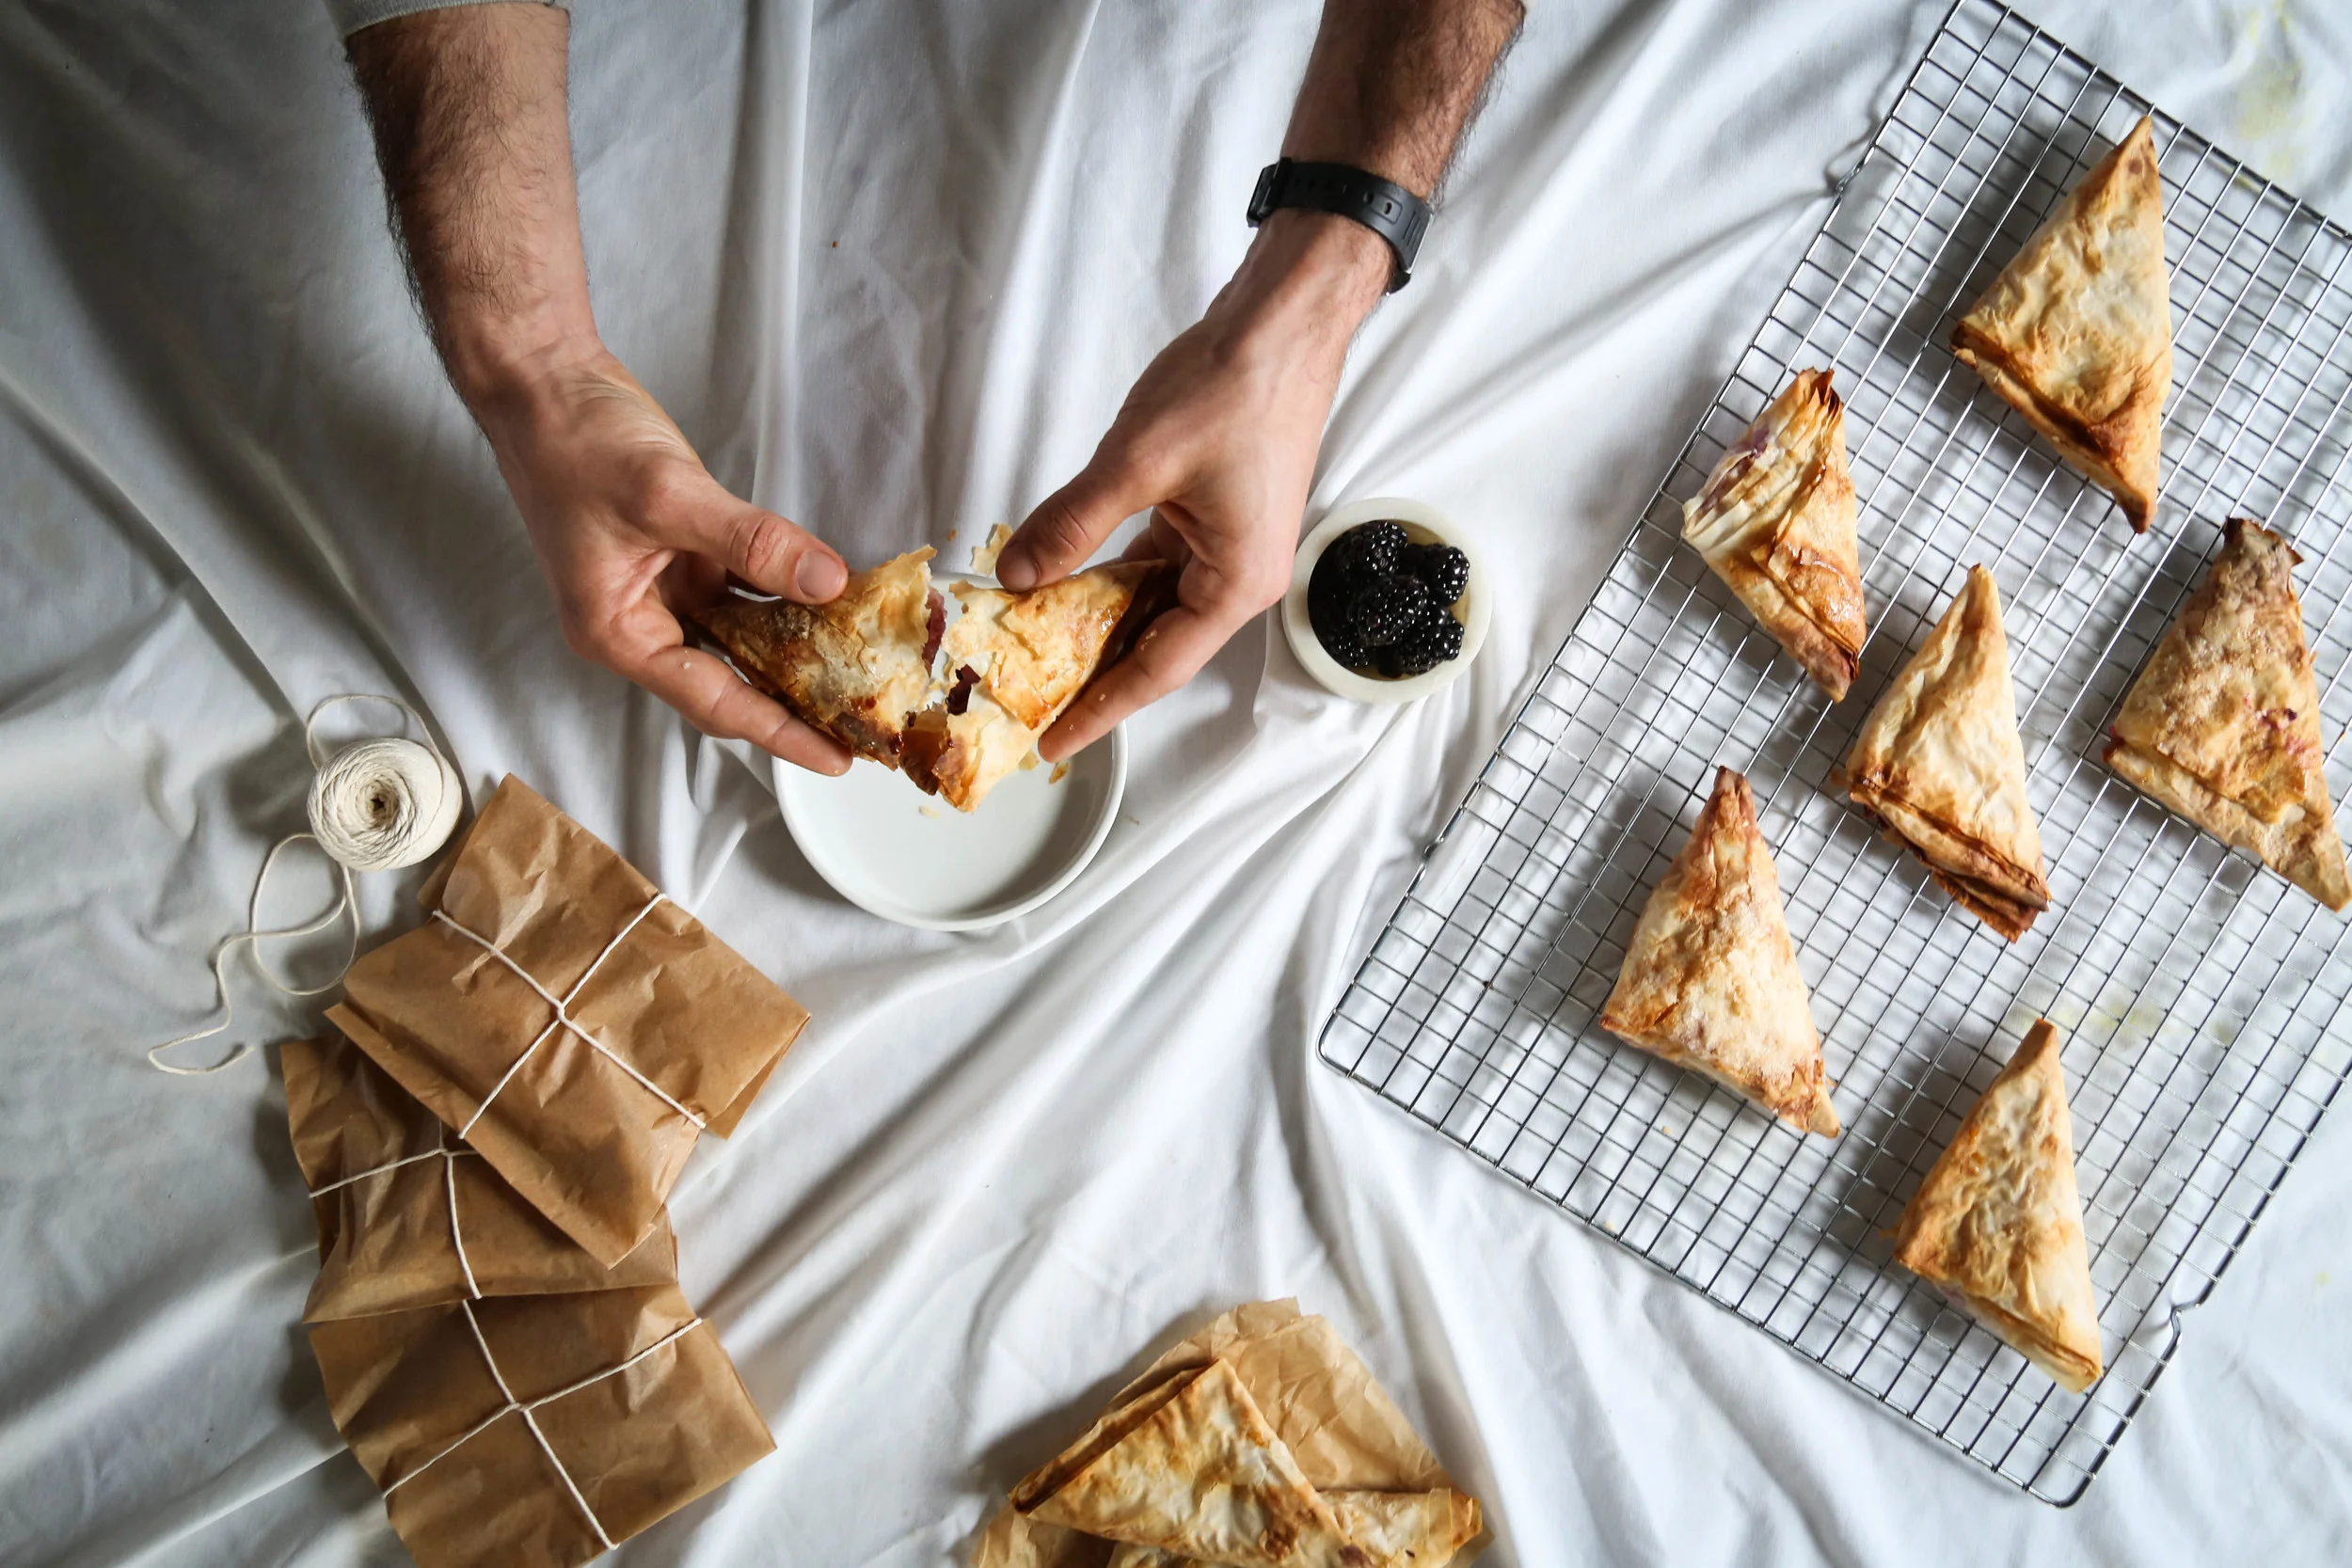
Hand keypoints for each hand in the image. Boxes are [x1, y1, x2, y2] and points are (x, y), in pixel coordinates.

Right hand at [473, 337, 853, 772]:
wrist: (542, 382)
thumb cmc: (575, 441)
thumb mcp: (668, 495)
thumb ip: (751, 543)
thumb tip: (825, 582)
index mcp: (618, 634)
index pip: (714, 701)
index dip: (780, 732)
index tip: (834, 759)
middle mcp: (640, 623)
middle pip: (730, 681)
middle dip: (795, 702)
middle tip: (863, 725)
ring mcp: (662, 590)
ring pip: (742, 637)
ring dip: (797, 649)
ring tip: (861, 672)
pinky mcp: (681, 555)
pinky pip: (743, 590)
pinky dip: (784, 594)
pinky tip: (831, 598)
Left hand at [997, 212, 1390, 760]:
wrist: (1283, 322)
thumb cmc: (1233, 387)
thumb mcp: (1137, 461)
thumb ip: (1072, 523)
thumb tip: (1017, 574)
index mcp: (1236, 584)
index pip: (1156, 669)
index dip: (1099, 710)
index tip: (1051, 744)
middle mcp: (1237, 577)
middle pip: (1156, 647)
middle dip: (1094, 676)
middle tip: (1029, 705)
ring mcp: (1227, 546)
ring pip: (1152, 606)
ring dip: (1098, 625)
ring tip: (1035, 654)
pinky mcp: (1213, 514)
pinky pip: (1155, 566)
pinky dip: (1111, 579)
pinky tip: (1064, 584)